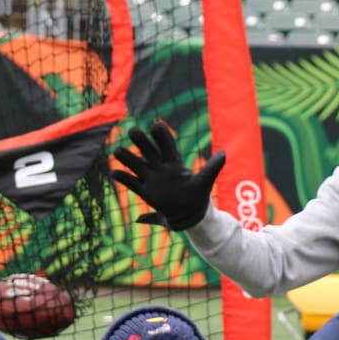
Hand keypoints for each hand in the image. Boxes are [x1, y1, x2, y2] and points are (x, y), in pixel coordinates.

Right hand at [110, 121, 225, 229]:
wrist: (189, 213)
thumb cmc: (197, 195)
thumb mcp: (206, 180)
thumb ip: (212, 167)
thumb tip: (223, 153)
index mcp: (174, 162)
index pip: (166, 146)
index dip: (161, 136)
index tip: (155, 126)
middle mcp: (160, 167)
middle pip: (148, 151)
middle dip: (141, 142)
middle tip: (133, 131)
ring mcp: (151, 178)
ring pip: (136, 164)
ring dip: (127, 158)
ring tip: (117, 151)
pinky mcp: (145, 191)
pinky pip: (132, 183)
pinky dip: (123, 178)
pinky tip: (115, 172)